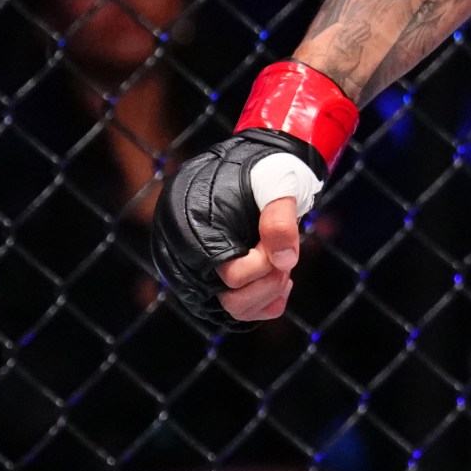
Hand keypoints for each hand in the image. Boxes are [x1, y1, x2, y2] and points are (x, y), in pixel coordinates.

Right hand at [150, 125, 328, 334]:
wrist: (258, 163)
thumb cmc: (265, 169)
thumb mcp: (277, 182)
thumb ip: (280, 219)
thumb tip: (284, 262)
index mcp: (191, 224)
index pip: (228, 274)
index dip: (262, 264)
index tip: (279, 240)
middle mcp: (184, 252)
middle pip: (228, 298)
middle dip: (268, 281)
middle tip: (286, 256)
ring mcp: (196, 268)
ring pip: (232, 307)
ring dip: (268, 293)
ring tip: (284, 266)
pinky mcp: (211, 277)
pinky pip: (236, 306)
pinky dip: (264, 301)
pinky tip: (280, 277)